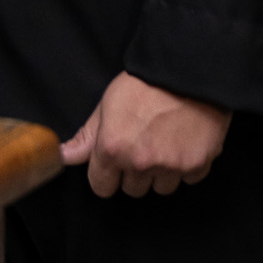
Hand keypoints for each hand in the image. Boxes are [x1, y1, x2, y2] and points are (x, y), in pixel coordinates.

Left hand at [61, 70, 231, 197]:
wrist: (186, 72)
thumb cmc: (143, 84)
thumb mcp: (107, 104)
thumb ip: (87, 136)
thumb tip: (64, 156)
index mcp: (113, 149)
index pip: (102, 187)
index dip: (106, 175)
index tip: (113, 164)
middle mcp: (140, 163)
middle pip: (132, 190)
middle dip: (134, 173)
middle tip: (142, 145)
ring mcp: (170, 167)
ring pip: (161, 188)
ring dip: (161, 172)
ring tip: (164, 142)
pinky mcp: (197, 166)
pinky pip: (187, 179)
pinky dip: (186, 165)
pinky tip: (183, 142)